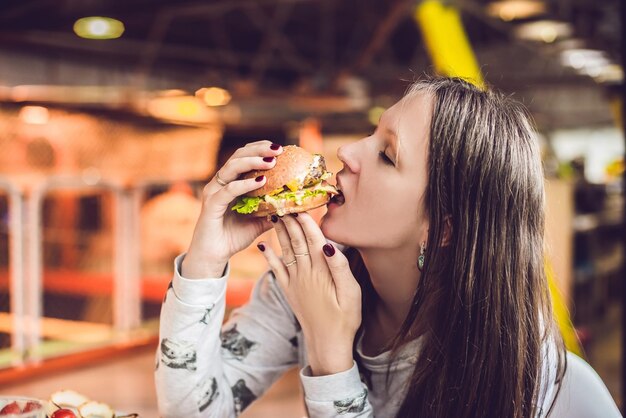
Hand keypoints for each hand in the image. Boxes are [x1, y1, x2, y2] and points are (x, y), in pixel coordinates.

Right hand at [182, 140, 281, 278]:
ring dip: (253, 161)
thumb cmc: (233, 237)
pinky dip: (245, 184)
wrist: (214, 256)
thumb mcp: (259, 222)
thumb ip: (272, 212)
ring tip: (271, 162)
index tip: (281, 148)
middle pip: (238, 156)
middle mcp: (221, 183)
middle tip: (279, 149)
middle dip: (259, 149)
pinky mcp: (212, 203)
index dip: (261, 149)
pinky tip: (261, 181)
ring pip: (232, 167)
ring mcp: (214, 191)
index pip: (244, 156)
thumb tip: (294, 206)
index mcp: (231, 182)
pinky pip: (229, 189)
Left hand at [259, 213, 361, 375]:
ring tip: (273, 213)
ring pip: (285, 250)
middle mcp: (305, 273)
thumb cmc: (345, 318)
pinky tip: (262, 245)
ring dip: (279, 231)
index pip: (312, 239)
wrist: (327, 344)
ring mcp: (295, 282)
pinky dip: (269, 257)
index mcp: (322, 271)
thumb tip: (328, 244)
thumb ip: (339, 268)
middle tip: (283, 199)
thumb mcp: (351, 293)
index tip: (301, 202)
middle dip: (290, 219)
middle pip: (296, 240)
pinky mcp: (289, 291)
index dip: (307, 220)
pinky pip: (276, 270)